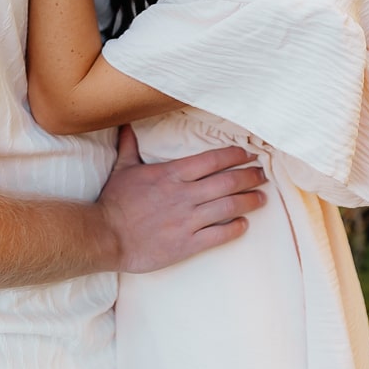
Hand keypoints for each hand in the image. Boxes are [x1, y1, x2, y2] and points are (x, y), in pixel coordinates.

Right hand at [98, 125, 266, 272]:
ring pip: (227, 207)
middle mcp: (184, 194)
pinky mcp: (186, 244)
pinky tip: (245, 224)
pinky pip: (218, 235)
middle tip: (263, 174)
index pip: (211, 160)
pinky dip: (235, 228)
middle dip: (249, 176)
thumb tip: (126, 124)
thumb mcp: (123, 168)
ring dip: (249, 200)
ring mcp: (187, 220)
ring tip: (263, 197)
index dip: (233, 156)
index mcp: (171, 174)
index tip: (247, 154)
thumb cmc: (114, 202)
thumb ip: (130, 146)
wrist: (106, 236)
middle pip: (226, 182)